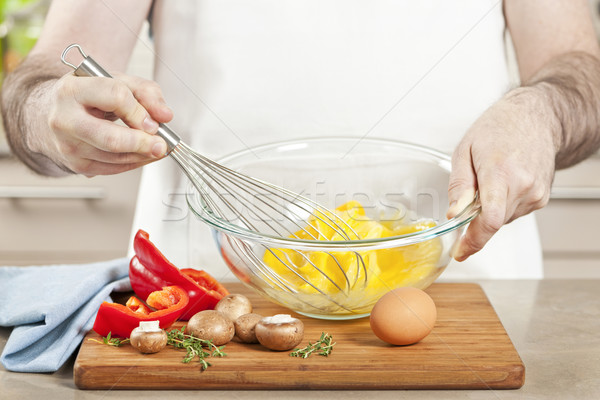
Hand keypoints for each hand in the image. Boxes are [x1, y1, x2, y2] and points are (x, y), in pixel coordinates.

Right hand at [33, 73, 172, 175]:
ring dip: (143, 155)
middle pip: (111, 139)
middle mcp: (65, 119)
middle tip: (161, 144)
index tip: (154, 121)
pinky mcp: (76, 165)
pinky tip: (144, 154)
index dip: (140, 112)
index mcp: (72, 90)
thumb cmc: (88, 95)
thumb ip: (146, 92)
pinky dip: (135, 163)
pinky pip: (114, 169)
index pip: (116, 98)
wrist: (56, 112)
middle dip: (143, 143)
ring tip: (157, 147)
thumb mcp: (117, 81)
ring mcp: (68, 146)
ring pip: (115, 158)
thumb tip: (165, 115)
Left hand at [446, 88, 557, 260]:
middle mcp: (523, 186)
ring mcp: (535, 194)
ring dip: (490, 210)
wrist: (535, 118)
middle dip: (475, 220)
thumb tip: (454, 212)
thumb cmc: (499, 128)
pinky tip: (504, 183)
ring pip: (503, 219)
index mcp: (500, 173)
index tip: (461, 251)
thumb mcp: (465, 150)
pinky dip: (502, 205)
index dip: (473, 241)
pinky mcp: (541, 198)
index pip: (489, 220)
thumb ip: (458, 185)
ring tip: (491, 179)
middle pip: (493, 223)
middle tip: (469, 198)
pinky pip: (514, 213)